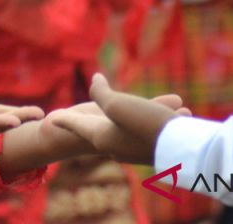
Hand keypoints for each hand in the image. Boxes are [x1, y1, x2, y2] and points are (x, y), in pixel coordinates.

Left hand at [47, 75, 188, 163]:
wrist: (183, 149)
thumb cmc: (145, 124)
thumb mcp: (116, 104)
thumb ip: (101, 93)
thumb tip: (95, 81)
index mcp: (101, 137)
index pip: (76, 125)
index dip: (64, 119)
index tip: (49, 118)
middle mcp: (115, 147)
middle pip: (99, 124)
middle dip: (92, 113)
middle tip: (78, 114)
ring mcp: (134, 150)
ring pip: (124, 124)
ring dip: (124, 111)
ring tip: (118, 105)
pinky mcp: (153, 149)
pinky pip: (143, 129)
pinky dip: (147, 116)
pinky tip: (160, 112)